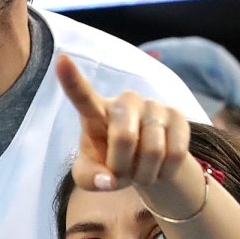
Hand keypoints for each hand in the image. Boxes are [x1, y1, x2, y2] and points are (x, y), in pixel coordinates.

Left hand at [56, 54, 200, 215]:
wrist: (144, 164)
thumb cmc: (108, 164)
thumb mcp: (90, 176)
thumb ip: (90, 179)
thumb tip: (108, 181)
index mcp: (96, 111)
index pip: (82, 95)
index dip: (71, 79)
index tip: (62, 58)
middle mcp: (125, 101)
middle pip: (125, 138)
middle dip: (123, 168)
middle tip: (122, 176)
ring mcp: (153, 105)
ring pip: (154, 151)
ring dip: (145, 174)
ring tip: (141, 172)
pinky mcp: (177, 115)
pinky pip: (176, 153)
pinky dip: (166, 172)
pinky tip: (160, 169)